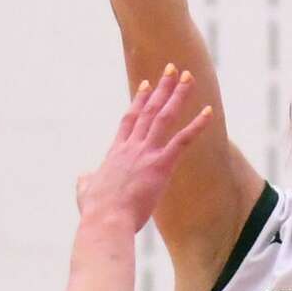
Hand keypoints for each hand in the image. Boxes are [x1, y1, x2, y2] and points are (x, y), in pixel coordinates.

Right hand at [77, 65, 211, 230]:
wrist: (105, 221)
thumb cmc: (95, 213)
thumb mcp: (85, 192)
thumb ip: (85, 181)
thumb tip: (83, 176)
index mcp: (115, 153)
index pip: (129, 120)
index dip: (138, 101)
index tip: (146, 84)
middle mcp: (131, 147)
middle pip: (148, 110)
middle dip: (161, 88)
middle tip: (171, 69)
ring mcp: (145, 154)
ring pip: (164, 117)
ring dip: (178, 95)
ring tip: (189, 76)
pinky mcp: (160, 165)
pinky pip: (182, 140)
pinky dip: (197, 124)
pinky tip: (209, 110)